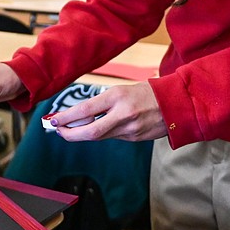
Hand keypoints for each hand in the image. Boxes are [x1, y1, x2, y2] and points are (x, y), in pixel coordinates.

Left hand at [45, 81, 167, 141]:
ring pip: (99, 137)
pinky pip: (112, 137)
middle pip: (90, 132)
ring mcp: (130, 129)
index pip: (85, 110)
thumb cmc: (146, 93)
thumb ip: (102, 103)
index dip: (66, 117)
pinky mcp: (135, 139)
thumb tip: (79, 115)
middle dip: (70, 134)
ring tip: (71, 129)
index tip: (53, 120)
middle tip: (58, 131)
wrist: (176, 104)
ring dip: (82, 134)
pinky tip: (97, 128)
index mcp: (117, 97)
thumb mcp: (122, 90)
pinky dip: (102, 134)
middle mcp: (122, 114)